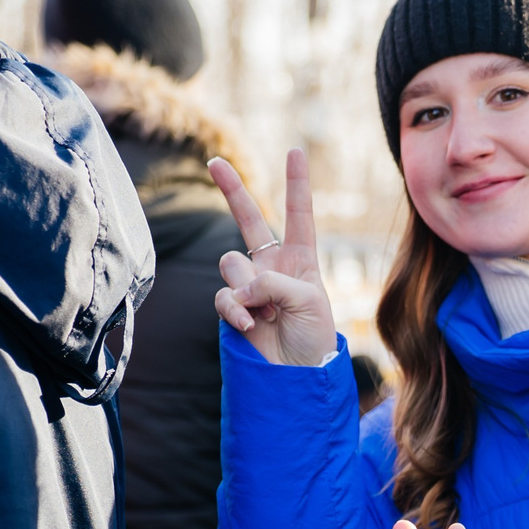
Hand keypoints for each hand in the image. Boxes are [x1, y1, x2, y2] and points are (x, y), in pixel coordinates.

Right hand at [213, 150, 336, 366]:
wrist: (296, 377)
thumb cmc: (314, 340)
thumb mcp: (309, 302)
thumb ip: (274, 283)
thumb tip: (240, 286)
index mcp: (301, 261)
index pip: (299, 215)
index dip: (297, 184)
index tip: (295, 151)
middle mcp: (273, 268)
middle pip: (250, 220)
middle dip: (232, 190)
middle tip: (215, 161)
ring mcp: (250, 287)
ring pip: (231, 264)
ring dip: (246, 288)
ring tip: (265, 313)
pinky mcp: (232, 307)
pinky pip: (223, 295)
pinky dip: (233, 308)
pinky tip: (248, 325)